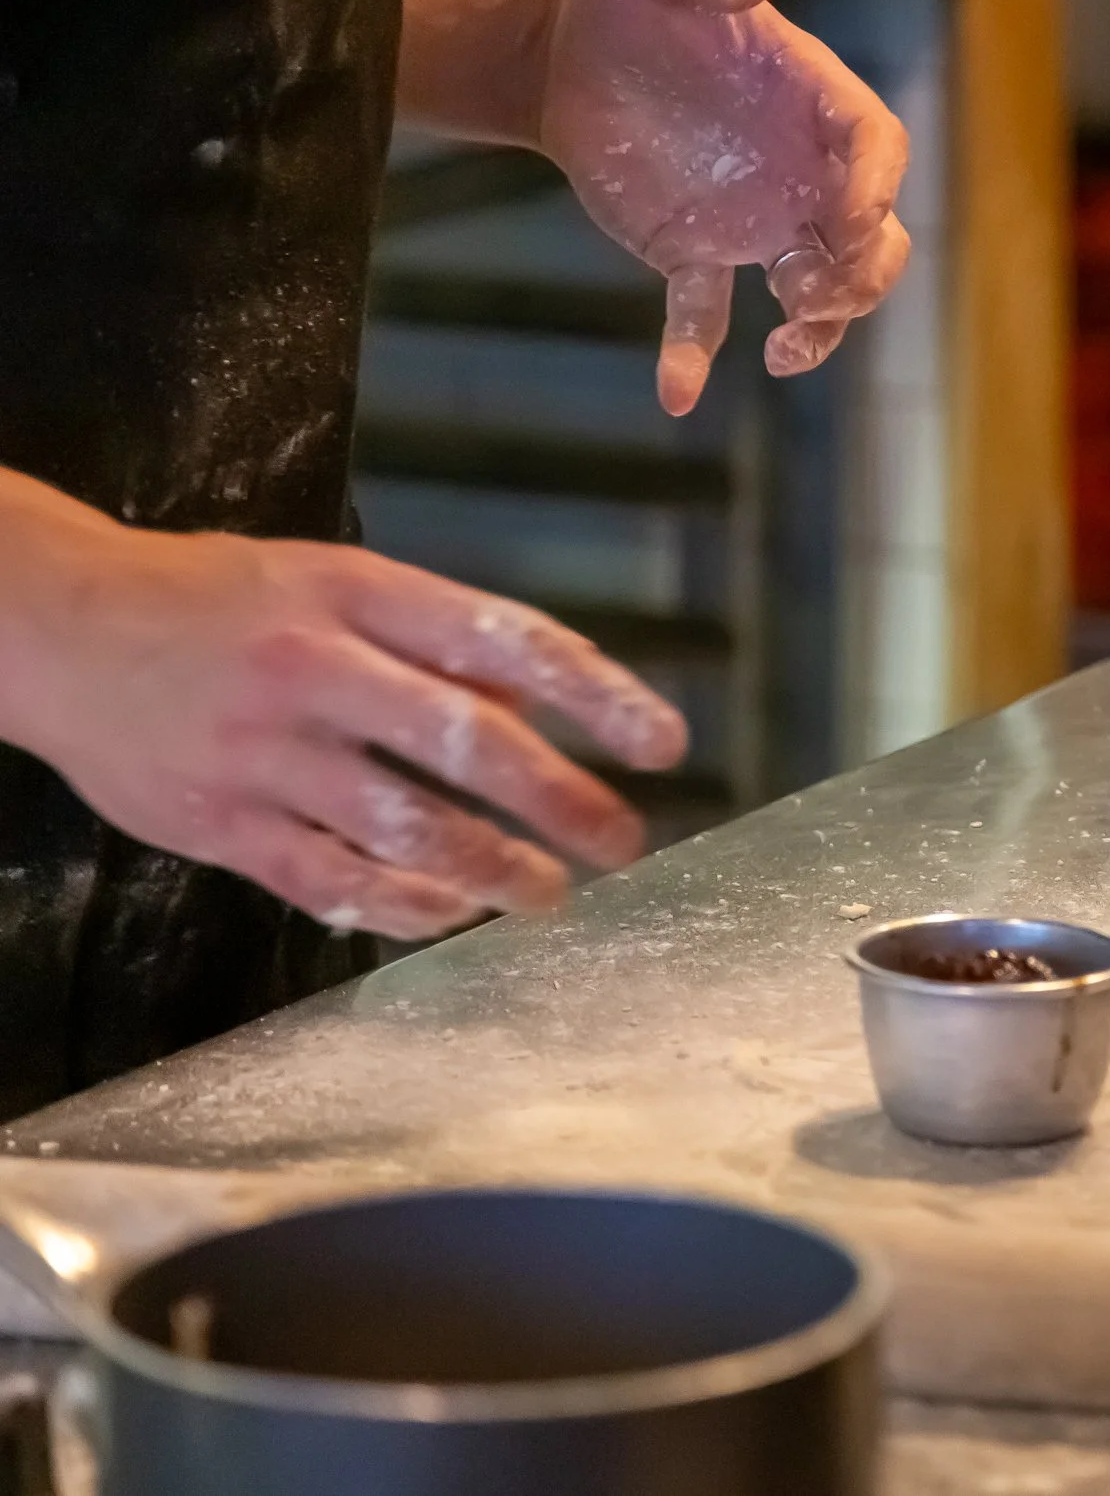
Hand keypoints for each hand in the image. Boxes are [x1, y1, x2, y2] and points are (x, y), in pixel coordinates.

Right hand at [7, 526, 688, 940]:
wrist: (54, 624)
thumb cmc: (219, 603)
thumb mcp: (332, 582)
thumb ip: (433, 639)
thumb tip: (549, 697)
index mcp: (355, 594)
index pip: (504, 641)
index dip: (596, 695)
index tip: (663, 743)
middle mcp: (314, 668)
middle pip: (467, 740)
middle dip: (563, 801)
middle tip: (623, 840)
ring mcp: (262, 751)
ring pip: (404, 826)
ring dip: (494, 869)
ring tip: (548, 892)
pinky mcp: (215, 821)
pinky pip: (328, 879)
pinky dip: (402, 905)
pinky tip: (451, 913)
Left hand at [539, 0, 911, 414]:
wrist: (571, 49)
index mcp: (814, 101)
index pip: (876, 148)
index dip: (876, 187)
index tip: (854, 219)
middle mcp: (801, 171)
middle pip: (872, 241)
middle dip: (861, 277)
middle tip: (814, 294)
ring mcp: (756, 219)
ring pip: (817, 293)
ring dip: (817, 330)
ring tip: (782, 352)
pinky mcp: (695, 252)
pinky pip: (707, 314)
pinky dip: (693, 356)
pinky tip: (676, 393)